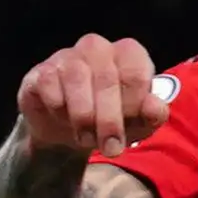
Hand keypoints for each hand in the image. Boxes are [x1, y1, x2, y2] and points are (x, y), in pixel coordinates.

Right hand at [13, 34, 163, 159]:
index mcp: (128, 54)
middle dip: (110, 120)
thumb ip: (152, 115)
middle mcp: (97, 48)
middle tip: (111, 149)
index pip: (136, 73)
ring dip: (83, 115)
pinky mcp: (41, 71)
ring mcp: (67, 56)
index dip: (134, 107)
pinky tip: (62, 118)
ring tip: (85, 139)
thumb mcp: (137, 124)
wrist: (66, 131)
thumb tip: (155, 108)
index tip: (131, 131)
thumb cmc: (108, 120)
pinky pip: (49, 83)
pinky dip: (57, 106)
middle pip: (107, 78)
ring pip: (76, 76)